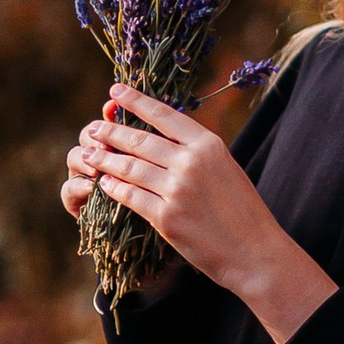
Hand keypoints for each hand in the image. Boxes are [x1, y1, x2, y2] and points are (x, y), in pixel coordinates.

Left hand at [76, 88, 337, 343]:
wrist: (255, 253)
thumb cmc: (243, 212)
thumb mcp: (226, 170)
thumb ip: (196, 154)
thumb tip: (161, 140)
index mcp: (209, 146)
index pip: (164, 115)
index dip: (136, 101)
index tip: (115, 90)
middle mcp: (191, 162)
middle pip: (141, 140)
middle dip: (111, 132)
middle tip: (92, 128)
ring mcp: (177, 190)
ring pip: (130, 167)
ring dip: (105, 159)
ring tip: (88, 154)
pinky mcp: (166, 217)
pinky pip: (131, 196)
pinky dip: (114, 188)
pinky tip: (104, 183)